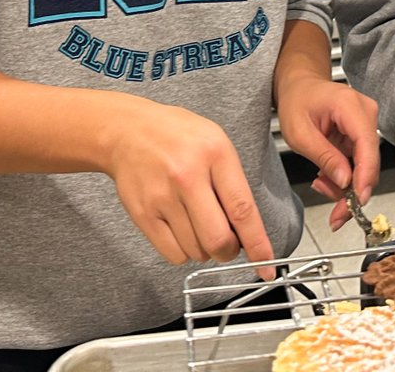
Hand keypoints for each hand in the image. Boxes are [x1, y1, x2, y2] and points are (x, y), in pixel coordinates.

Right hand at [105, 97, 274, 274]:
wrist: (127, 130)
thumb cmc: (177, 135)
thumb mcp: (216, 142)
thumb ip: (233, 182)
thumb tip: (247, 230)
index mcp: (214, 154)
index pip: (242, 209)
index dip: (258, 243)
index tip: (266, 265)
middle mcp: (188, 176)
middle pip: (218, 240)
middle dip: (229, 251)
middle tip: (229, 244)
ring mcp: (163, 197)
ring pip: (196, 251)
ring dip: (205, 249)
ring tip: (199, 224)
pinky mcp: (143, 214)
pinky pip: (173, 254)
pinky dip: (183, 251)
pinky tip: (182, 229)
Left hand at [276, 78, 379, 230]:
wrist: (300, 86)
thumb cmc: (297, 101)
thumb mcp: (300, 133)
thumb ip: (324, 157)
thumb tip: (346, 182)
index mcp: (350, 106)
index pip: (367, 146)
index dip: (365, 177)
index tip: (357, 202)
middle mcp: (366, 113)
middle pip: (369, 162)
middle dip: (351, 190)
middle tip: (334, 213)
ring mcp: (366, 123)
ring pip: (365, 167)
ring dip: (345, 185)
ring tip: (321, 183)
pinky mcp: (363, 135)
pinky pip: (359, 163)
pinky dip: (344, 176)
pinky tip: (326, 175)